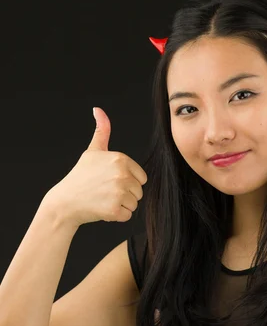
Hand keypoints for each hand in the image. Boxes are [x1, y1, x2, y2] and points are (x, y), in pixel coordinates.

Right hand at [45, 107, 147, 226]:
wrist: (65, 202)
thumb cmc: (80, 177)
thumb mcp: (92, 151)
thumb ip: (102, 131)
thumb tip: (98, 110)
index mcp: (120, 159)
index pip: (141, 178)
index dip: (127, 181)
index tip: (110, 180)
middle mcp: (121, 174)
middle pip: (139, 191)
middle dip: (125, 194)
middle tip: (105, 191)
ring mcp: (118, 192)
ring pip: (134, 204)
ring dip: (121, 205)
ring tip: (103, 199)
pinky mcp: (114, 209)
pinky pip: (127, 215)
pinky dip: (117, 216)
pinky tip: (103, 209)